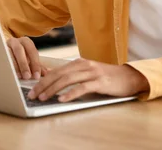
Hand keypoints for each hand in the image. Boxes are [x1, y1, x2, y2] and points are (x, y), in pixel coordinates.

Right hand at [6, 37, 46, 79]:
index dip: (35, 64)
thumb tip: (46, 73)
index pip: (32, 51)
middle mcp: (15, 41)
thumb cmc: (19, 57)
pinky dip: (5, 66)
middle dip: (24, 64)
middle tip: (27, 77)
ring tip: (18, 76)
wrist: (4, 53)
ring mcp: (5, 45)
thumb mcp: (29, 60)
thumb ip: (37, 66)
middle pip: (19, 50)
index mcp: (25, 42)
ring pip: (9, 54)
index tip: (37, 76)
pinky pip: (1, 58)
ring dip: (14, 66)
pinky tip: (8, 73)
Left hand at [28, 58, 149, 102]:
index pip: (56, 70)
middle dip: (44, 85)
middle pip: (59, 74)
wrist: (129, 77)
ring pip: (68, 79)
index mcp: (79, 62)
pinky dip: (71, 93)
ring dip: (53, 89)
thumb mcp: (88, 73)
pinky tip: (63, 99)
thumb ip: (73, 75)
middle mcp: (84, 65)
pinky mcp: (100, 82)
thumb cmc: (107, 78)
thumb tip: (53, 82)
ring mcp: (93, 72)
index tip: (32, 89)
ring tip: (44, 97)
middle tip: (33, 95)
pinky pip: (82, 87)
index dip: (42, 80)